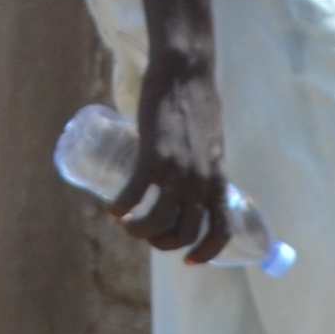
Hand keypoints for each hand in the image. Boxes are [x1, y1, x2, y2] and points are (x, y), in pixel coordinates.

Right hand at [114, 54, 240, 264]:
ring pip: (157, 221)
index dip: (206, 252)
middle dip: (161, 243)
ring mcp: (178, 170)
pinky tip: (112, 208)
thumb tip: (192, 183)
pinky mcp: (153, 157)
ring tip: (125, 223)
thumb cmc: (197, 103)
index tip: (189, 260)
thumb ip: (204, 166)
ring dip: (138, 231)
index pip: (222, 230)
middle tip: (145, 234)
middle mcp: (201, 181)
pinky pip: (134, 196)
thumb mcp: (211, 144)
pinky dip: (120, 208)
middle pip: (184, 232)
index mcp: (219, 179)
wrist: (185, 74)